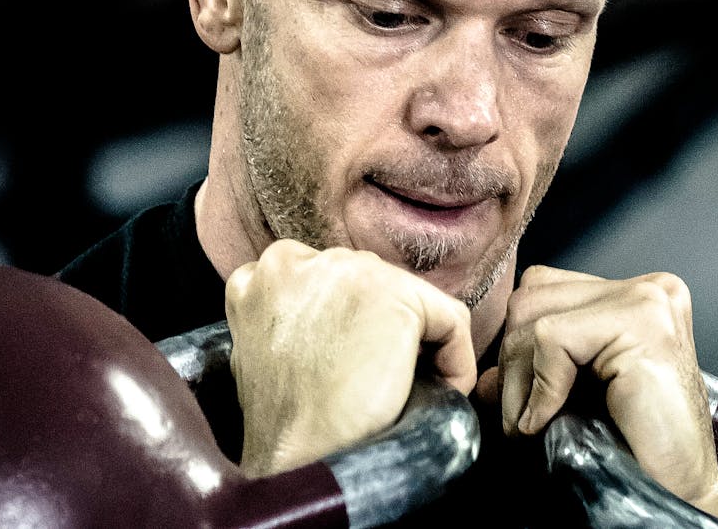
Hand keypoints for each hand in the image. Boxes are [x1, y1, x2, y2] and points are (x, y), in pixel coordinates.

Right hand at [225, 239, 475, 476]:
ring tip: (406, 390)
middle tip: (385, 380)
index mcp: (262, 274)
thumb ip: (292, 317)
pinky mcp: (395, 295)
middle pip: (372, 287)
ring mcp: (348, 271)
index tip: (356, 364)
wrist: (299, 458)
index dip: (351, 326)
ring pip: (410, 303)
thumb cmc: (284, 424)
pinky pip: (451, 322)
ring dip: (416, 346)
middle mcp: (300, 258)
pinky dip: (455, 362)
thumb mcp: (266, 352)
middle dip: (383, 332)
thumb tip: (339, 322)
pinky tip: (436, 394)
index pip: (329, 284)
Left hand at [478, 265, 717, 522]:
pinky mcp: (643, 325)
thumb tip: (486, 377)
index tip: (520, 401)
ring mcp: (649, 301)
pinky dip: (540, 387)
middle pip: (534, 297)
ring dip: (520, 379)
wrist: (676, 494)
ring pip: (535, 317)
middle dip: (513, 363)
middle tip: (518, 419)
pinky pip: (553, 340)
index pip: (545, 289)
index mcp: (636, 296)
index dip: (519, 346)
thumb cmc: (635, 449)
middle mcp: (650, 288)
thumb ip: (535, 373)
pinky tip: (548, 421)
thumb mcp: (574, 397)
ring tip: (530, 425)